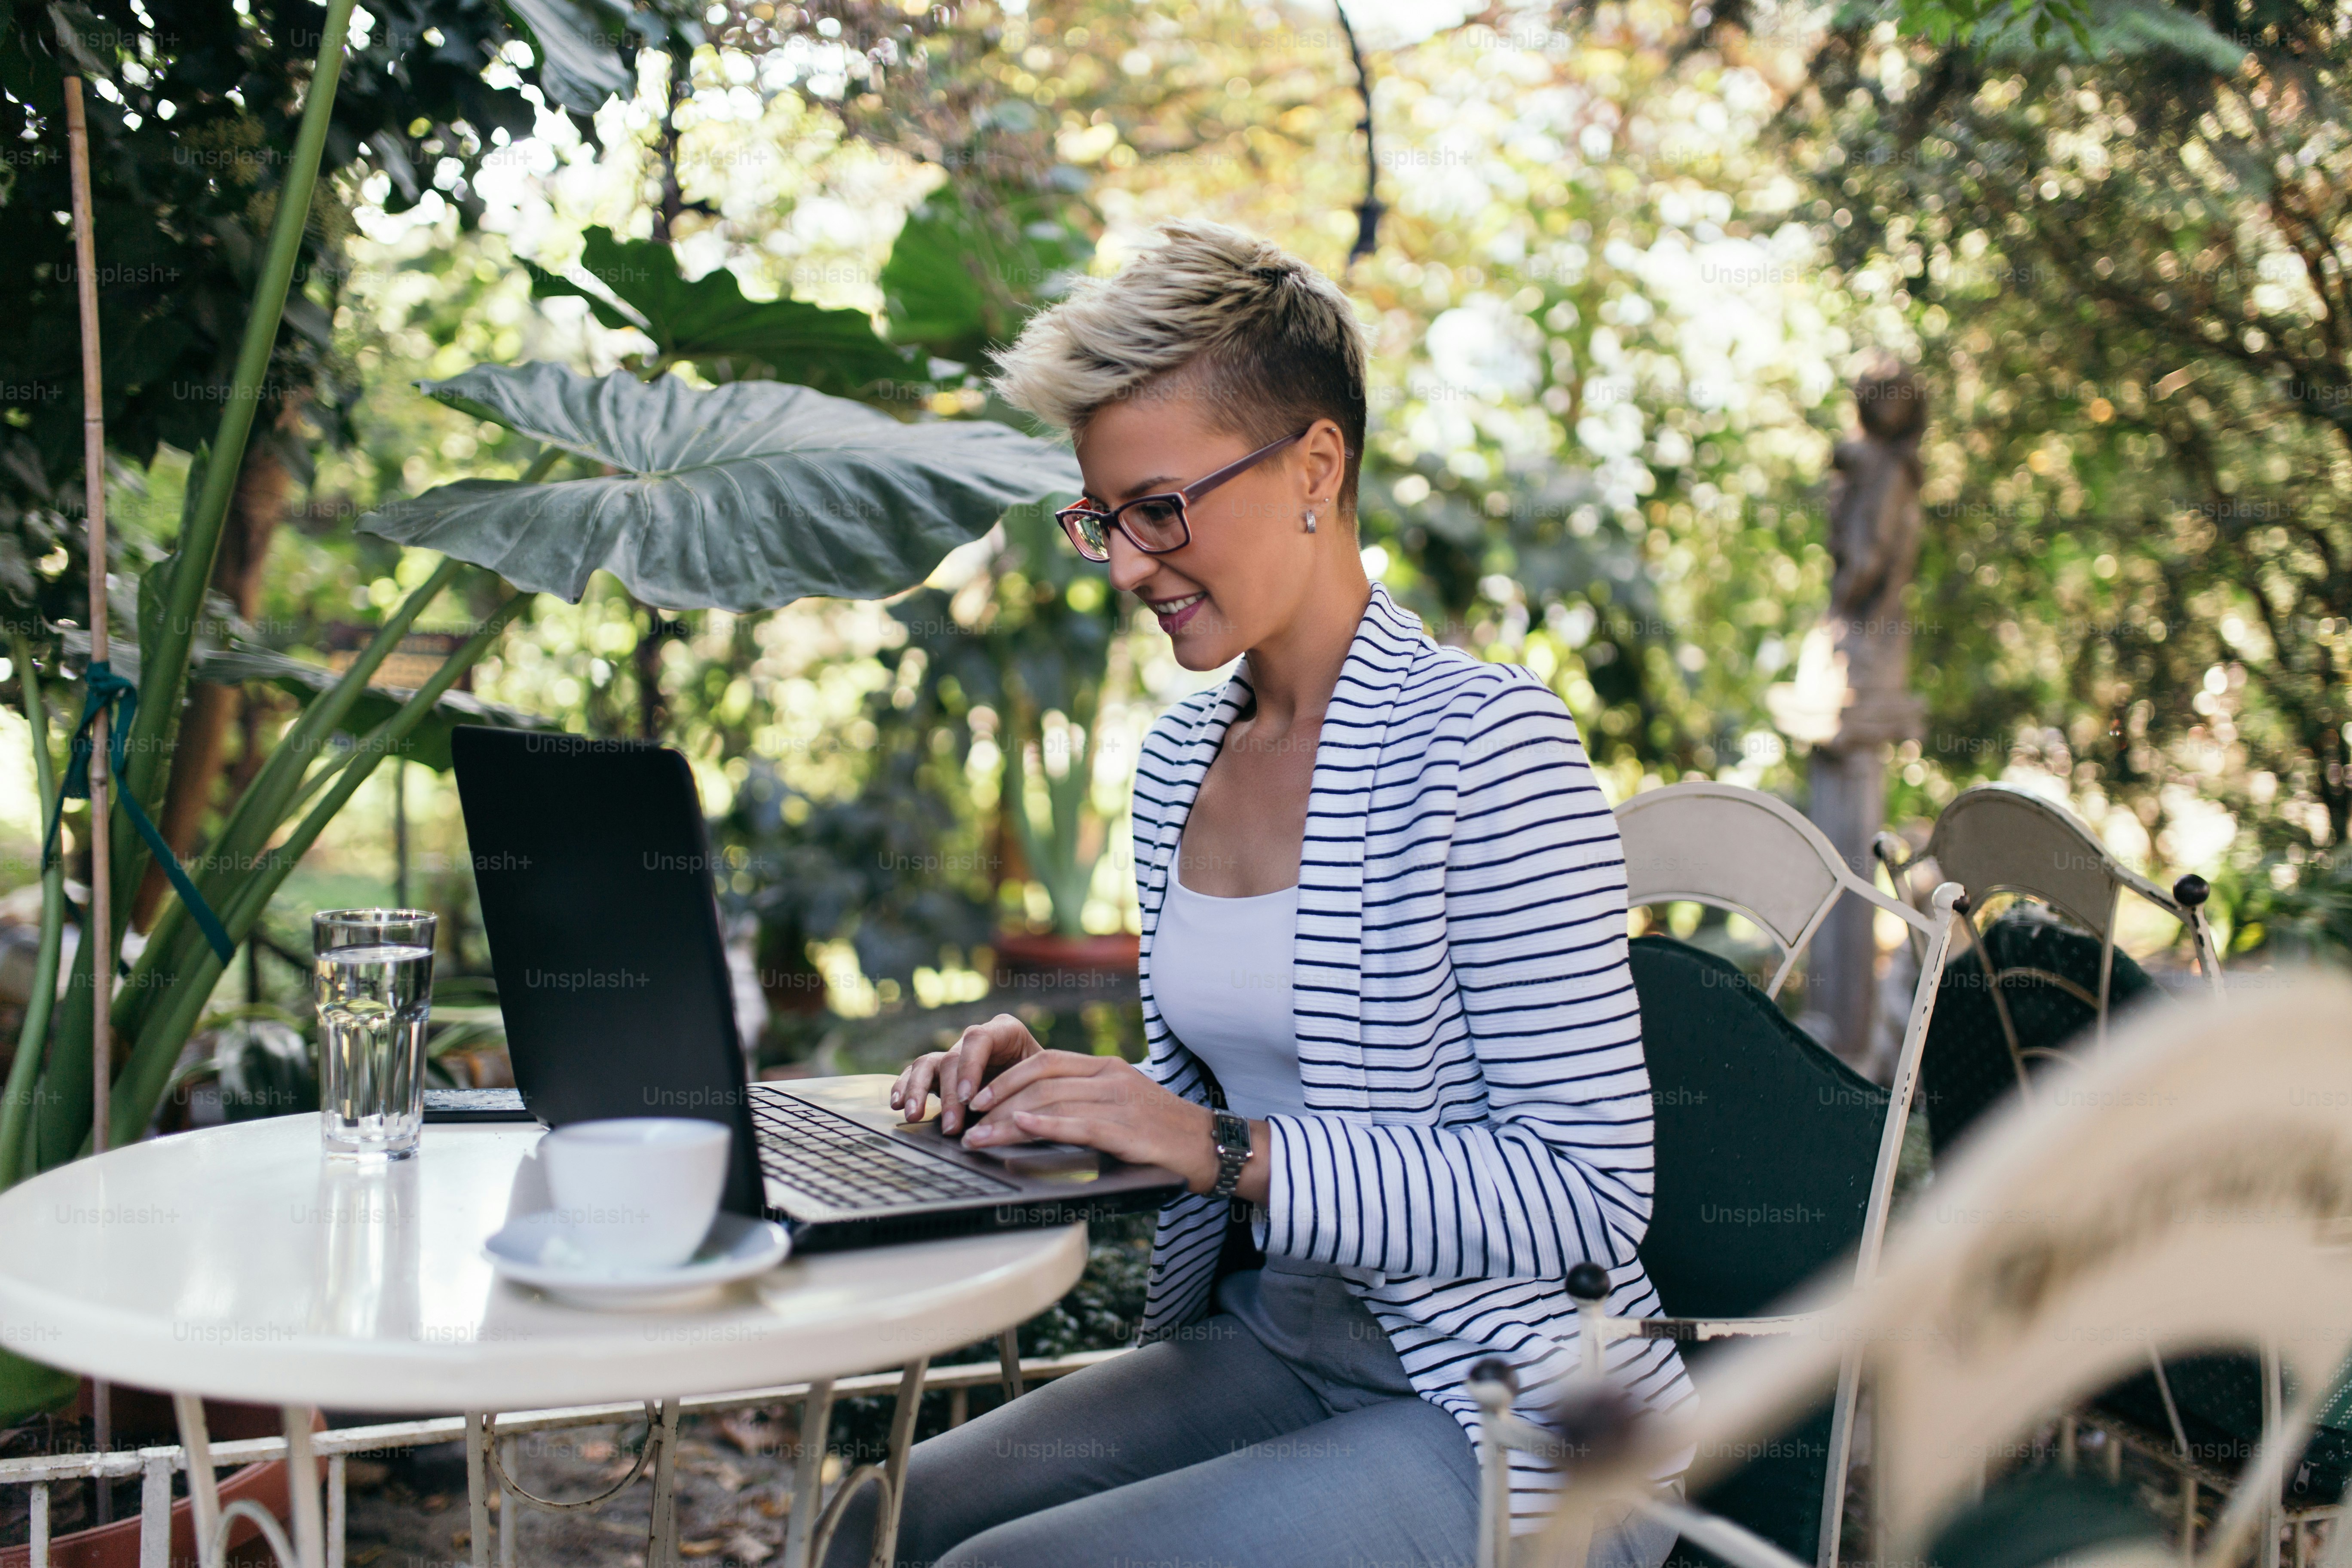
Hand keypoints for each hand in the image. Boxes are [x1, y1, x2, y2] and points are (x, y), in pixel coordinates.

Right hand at [890, 1014, 1041, 1134]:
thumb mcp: (1044, 1079)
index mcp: (1005, 1031)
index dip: (971, 1067)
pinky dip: (905, 1087)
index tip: (970, 1098)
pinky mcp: (940, 1071)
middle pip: (952, 1059)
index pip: (979, 1039)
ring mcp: (955, 1054)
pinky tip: (898, 1104)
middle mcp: (976, 1039)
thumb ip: (1026, 1088)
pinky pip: (916, 1073)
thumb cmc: (1046, 1081)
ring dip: (918, 1090)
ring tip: (913, 1114)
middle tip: (952, 1126)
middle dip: (951, 1095)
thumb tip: (1007, 1116)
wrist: (1042, 1084)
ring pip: (928, 1063)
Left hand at [960, 1051, 1264, 1199]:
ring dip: (1008, 1123)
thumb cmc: (1159, 1132)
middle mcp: (1109, 1077)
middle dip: (997, 1104)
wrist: (1208, 1146)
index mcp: (1104, 1067)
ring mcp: (1120, 1100)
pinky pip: (1079, 1123)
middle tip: (968, 1126)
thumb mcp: (1118, 1105)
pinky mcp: (1128, 1129)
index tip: (977, 1097)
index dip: (1006, 1077)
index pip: (1044, 1062)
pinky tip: (1020, 1128)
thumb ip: (1082, 1103)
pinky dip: (1045, 1125)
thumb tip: (1030, 1118)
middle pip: (1040, 1083)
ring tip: (980, 1140)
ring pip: (1051, 1103)